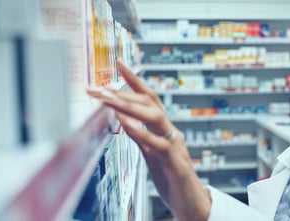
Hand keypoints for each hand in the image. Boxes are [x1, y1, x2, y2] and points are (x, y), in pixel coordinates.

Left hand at [87, 59, 210, 220]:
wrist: (192, 204)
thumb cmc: (173, 181)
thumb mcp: (152, 155)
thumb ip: (141, 137)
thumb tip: (123, 120)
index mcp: (165, 130)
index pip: (150, 98)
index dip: (135, 80)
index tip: (119, 63)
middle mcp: (171, 133)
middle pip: (149, 103)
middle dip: (122, 92)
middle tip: (97, 88)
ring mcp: (175, 146)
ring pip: (155, 117)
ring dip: (129, 106)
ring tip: (107, 99)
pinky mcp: (175, 163)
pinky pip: (157, 143)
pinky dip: (140, 132)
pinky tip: (125, 123)